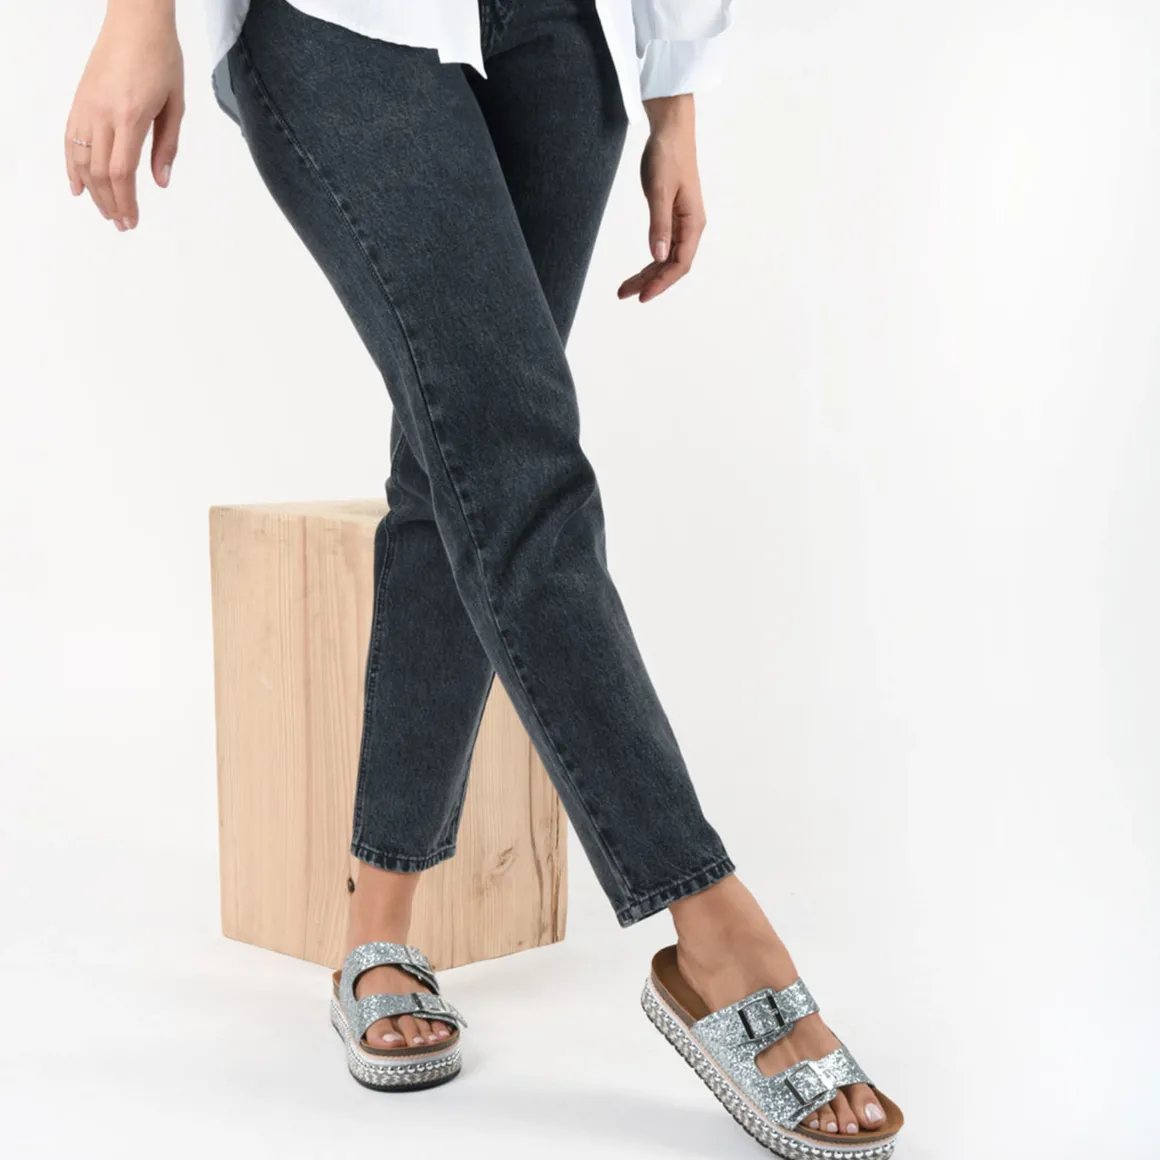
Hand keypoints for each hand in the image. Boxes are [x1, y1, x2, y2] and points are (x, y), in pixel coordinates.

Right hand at [64, 0, 183, 230]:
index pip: (121, 172)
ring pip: (81, 159)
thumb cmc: (161, 58)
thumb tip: (160, 182)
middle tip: (121, 224)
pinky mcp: (79, 100)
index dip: (125, 201)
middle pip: (99, 172)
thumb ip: (167, 145)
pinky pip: (70, 139)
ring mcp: (86, 106)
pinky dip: (71, 165)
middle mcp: (102, 114)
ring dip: (92, 190)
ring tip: (105, 211)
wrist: (135, 20)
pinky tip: (77, 186)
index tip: (132, 221)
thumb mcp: (176, 105)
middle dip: (111, 203)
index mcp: (130, 117)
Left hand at [618, 94, 706, 303]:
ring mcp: (683, 222)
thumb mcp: (659, 191)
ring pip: (667, 258)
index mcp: (693, 223)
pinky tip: (639, 269)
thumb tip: (658, 257)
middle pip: (672, 265)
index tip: (641, 296)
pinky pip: (664, 246)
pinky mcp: (673, 216)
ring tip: (625, 288)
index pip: (679, 264)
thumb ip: (659, 225)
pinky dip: (651, 260)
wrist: (671, 130)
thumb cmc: (667, 156)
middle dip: (649, 282)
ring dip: (648, 274)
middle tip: (625, 294)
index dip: (661, 283)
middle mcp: (691, 226)